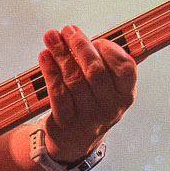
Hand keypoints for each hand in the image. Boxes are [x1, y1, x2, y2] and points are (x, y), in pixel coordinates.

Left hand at [37, 27, 135, 163]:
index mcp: (125, 95)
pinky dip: (50, 72)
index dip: (111, 50)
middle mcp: (110, 108)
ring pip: (73, 79)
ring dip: (60, 53)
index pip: (125, 68)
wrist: (74, 140)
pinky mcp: (66, 122)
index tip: (96, 40)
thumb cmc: (91, 101)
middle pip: (95, 70)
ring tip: (51, 36)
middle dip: (80, 45)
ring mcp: (88, 117)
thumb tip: (81, 35)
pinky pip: (57, 93)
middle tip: (67, 29)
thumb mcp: (107, 88)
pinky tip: (44, 56)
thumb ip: (103, 63)